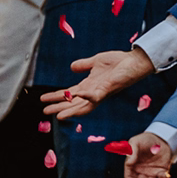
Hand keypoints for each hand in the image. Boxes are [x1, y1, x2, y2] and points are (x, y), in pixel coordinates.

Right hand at [41, 47, 155, 120]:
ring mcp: (100, 92)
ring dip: (70, 110)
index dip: (56, 97)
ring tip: (59, 116)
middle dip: (59, 108)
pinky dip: (88, 97)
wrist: (134, 62)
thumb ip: (83, 65)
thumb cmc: (118, 62)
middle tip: (45, 112)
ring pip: (83, 105)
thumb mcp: (96, 62)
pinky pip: (96, 95)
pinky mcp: (108, 89)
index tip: (43, 100)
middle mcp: (93, 92)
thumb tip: (72, 67)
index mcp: (89, 86)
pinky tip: (80, 95)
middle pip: (73, 103)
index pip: (69, 94)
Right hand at [121, 131, 175, 177]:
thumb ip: (131, 152)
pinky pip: (162, 177)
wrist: (160, 137)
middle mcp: (140, 171)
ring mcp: (151, 172)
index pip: (129, 177)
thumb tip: (128, 164)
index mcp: (132, 165)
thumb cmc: (145, 139)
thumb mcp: (135, 142)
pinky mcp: (162, 171)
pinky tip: (166, 175)